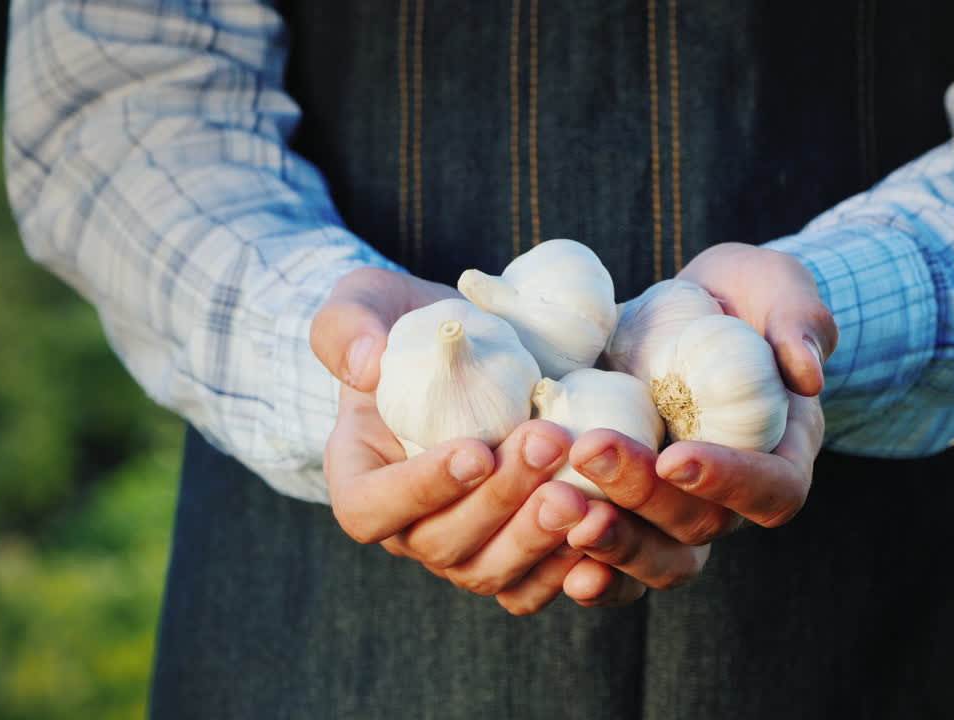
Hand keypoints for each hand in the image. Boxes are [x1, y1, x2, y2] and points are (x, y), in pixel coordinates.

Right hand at [311, 267, 593, 614]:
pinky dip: (567, 567)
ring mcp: (462, 547)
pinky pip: (533, 584)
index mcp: (361, 477)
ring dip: (537, 536)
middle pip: (442, 544)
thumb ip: (349, 328)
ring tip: (582, 493)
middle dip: (500, 500)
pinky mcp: (512, 552)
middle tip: (548, 444)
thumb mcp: (364, 303)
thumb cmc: (407, 326)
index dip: (420, 490)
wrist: (471, 349)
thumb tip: (365, 366)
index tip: (476, 451)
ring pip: (490, 571)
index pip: (370, 509)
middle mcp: (408, 526)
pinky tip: (604, 531)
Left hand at [559, 244, 834, 604]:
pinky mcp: (632, 508)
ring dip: (609, 541)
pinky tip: (551, 560)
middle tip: (589, 451)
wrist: (690, 309)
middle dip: (642, 497)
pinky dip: (588, 569)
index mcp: (781, 454)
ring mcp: (679, 508)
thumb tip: (807, 374)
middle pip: (700, 526)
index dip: (727, 484)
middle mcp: (733, 496)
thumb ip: (799, 321)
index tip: (674, 457)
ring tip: (558, 507)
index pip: (772, 491)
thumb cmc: (746, 296)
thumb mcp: (778, 288)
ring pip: (657, 556)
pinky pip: (616, 560)